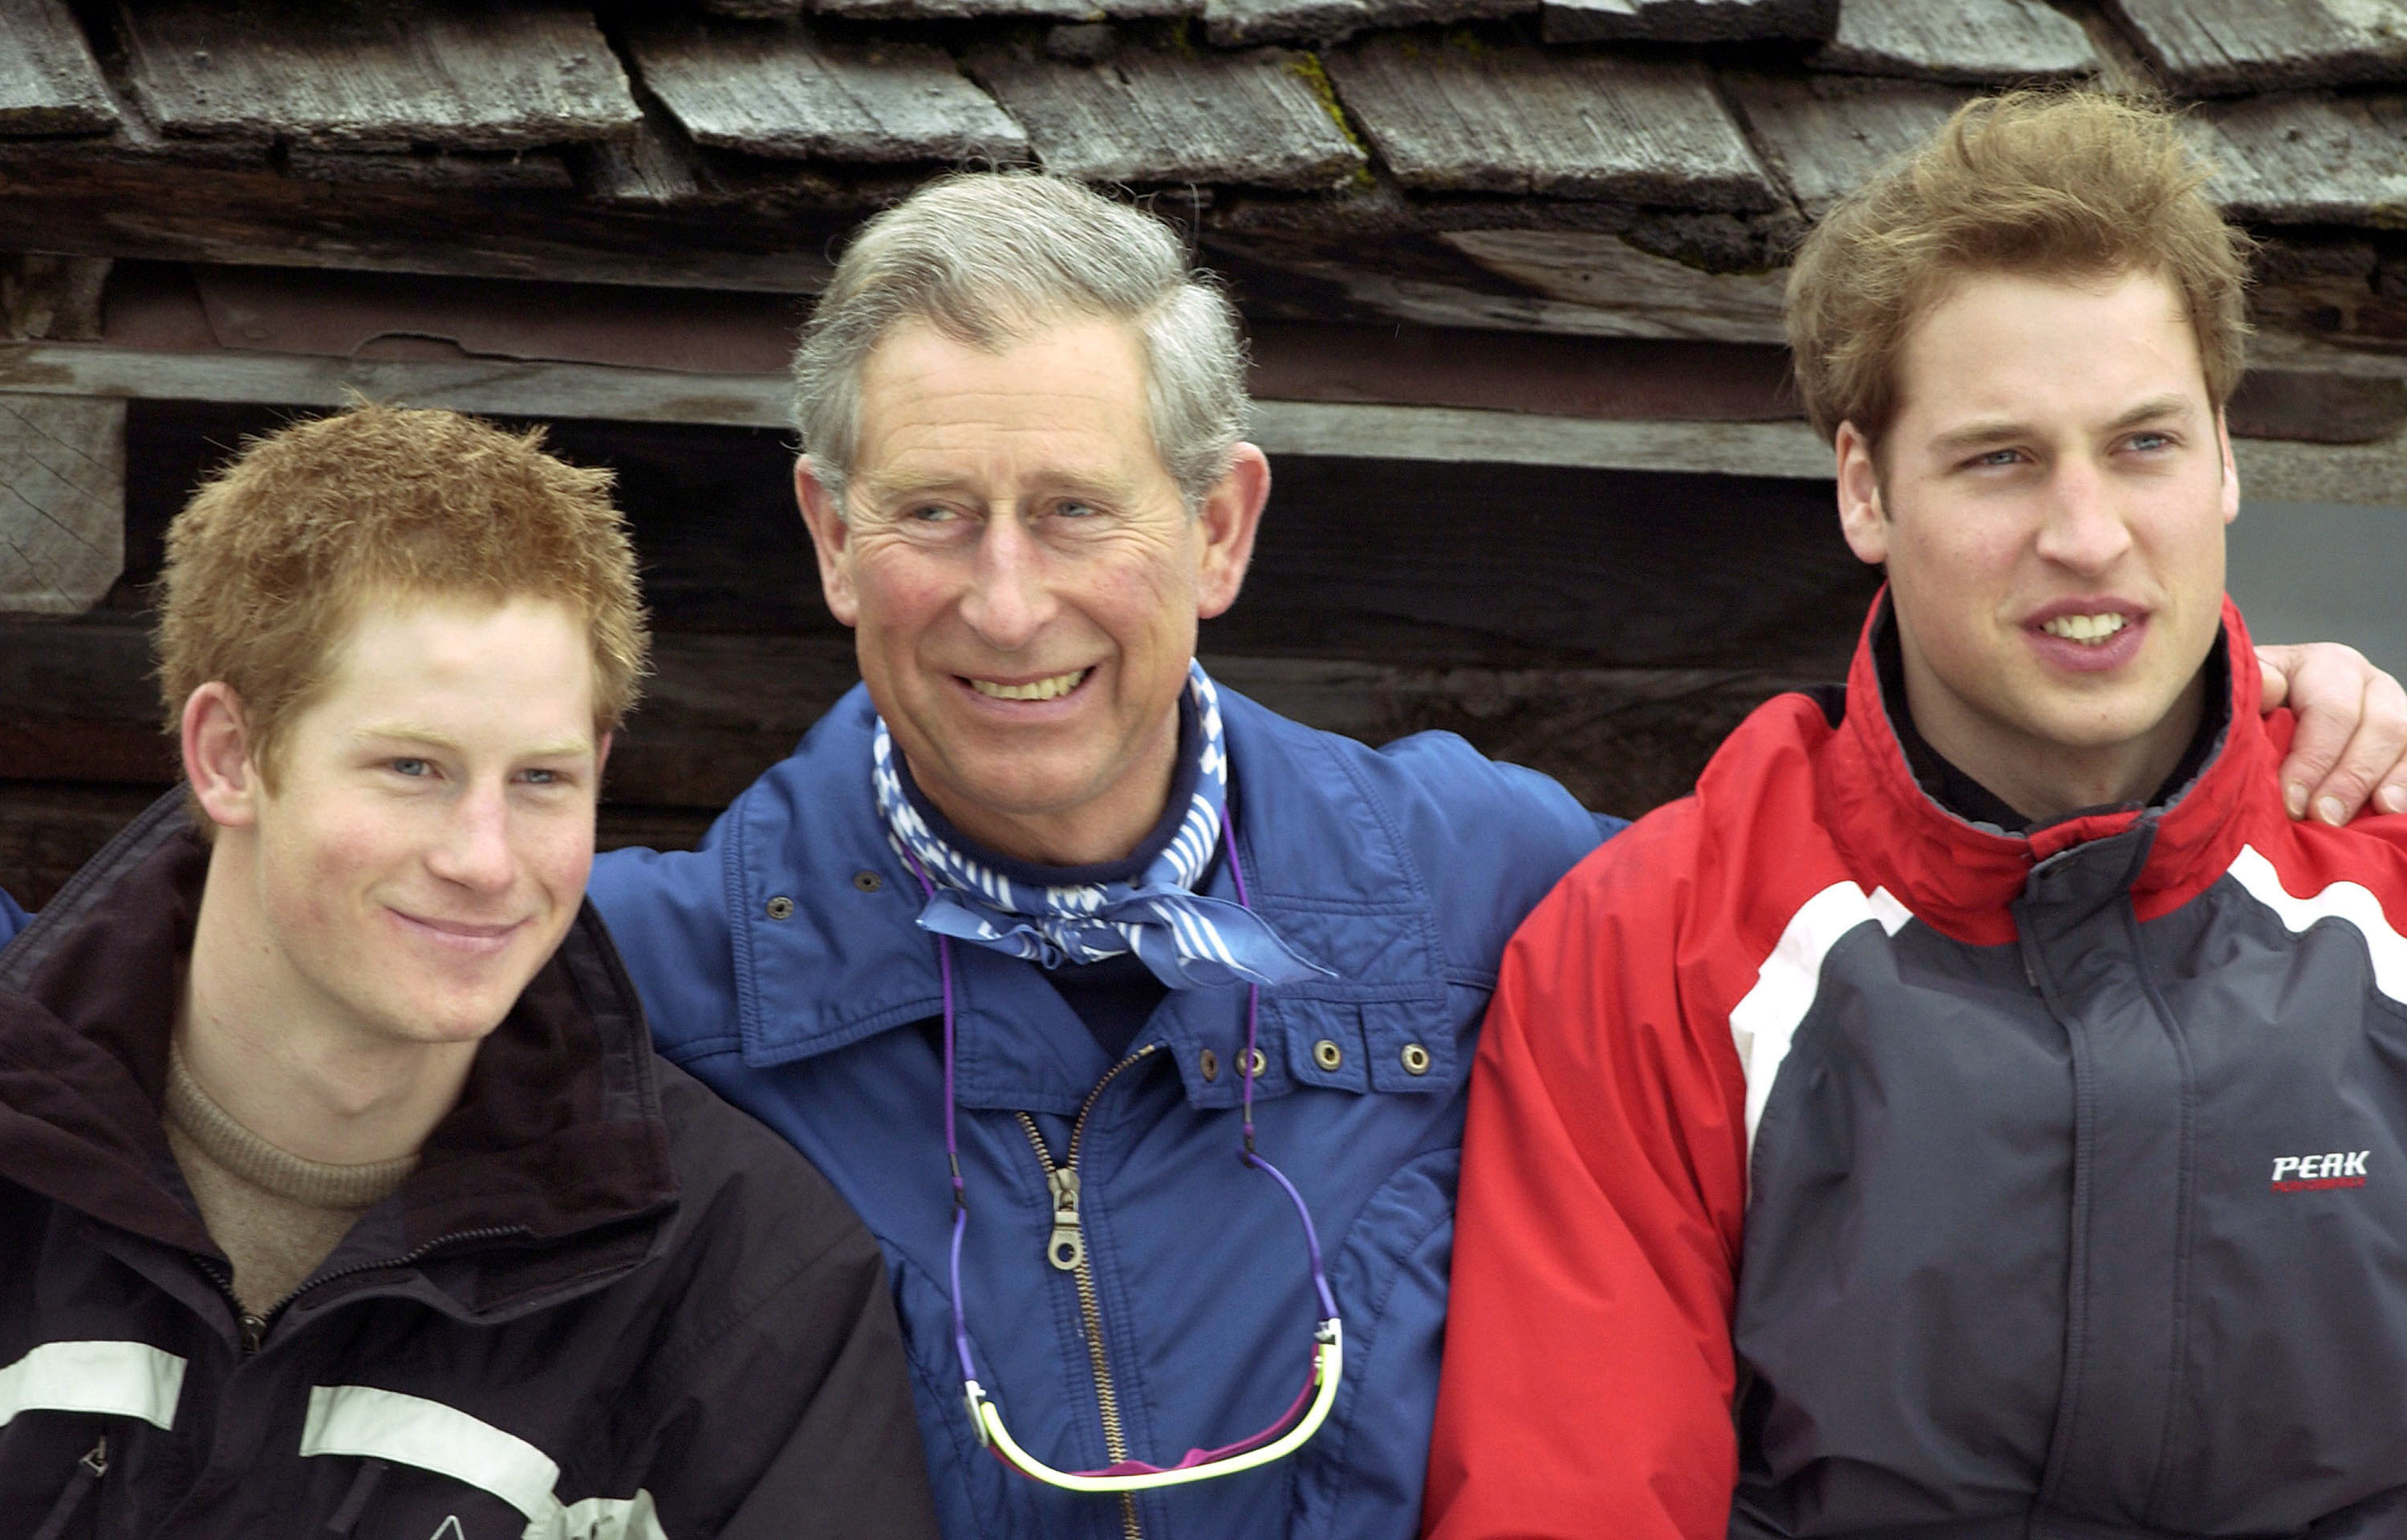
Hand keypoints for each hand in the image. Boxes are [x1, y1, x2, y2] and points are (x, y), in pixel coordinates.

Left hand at [2258, 642, 2406, 823]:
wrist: (2266, 717)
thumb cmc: (2251, 710)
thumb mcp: (2243, 694)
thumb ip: (2253, 691)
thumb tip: (2268, 687)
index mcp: (2327, 665)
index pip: (2332, 711)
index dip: (2313, 759)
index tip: (2291, 802)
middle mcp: (2369, 684)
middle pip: (2380, 727)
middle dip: (2350, 779)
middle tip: (2324, 818)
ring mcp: (2397, 710)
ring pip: (2406, 744)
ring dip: (2389, 784)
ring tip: (2370, 816)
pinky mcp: (2405, 744)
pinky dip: (2405, 788)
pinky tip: (2390, 812)